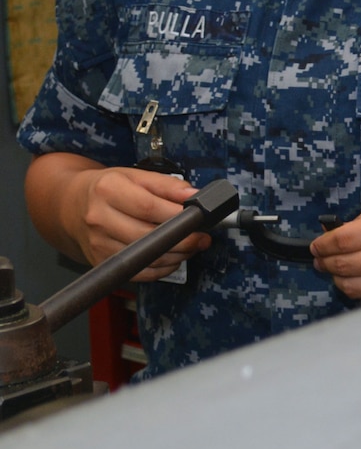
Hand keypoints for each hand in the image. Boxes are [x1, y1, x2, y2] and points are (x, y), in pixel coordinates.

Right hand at [67, 166, 207, 278]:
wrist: (71, 205)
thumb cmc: (107, 188)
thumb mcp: (135, 175)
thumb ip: (167, 184)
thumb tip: (194, 195)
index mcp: (108, 190)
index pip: (148, 207)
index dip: (178, 215)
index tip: (199, 217)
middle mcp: (99, 218)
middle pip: (147, 235)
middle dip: (183, 239)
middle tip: (202, 237)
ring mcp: (98, 243)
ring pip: (144, 257)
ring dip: (176, 255)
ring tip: (192, 246)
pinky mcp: (101, 261)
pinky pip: (137, 273)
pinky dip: (160, 269)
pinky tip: (173, 258)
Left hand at [310, 192, 360, 299]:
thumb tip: (340, 232)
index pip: (343, 240)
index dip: (322, 245)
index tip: (316, 246)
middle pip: (343, 266)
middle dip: (324, 263)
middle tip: (321, 260)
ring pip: (353, 287)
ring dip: (338, 280)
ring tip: (337, 272)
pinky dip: (360, 292)